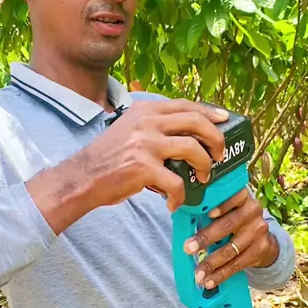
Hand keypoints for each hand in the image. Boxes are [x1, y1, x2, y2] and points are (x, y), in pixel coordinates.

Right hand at [78, 99, 227, 212]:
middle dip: (216, 139)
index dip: (209, 113)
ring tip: (203, 179)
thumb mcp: (129, 130)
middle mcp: (147, 122)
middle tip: (218, 155)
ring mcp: (146, 144)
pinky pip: (177, 183)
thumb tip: (186, 136)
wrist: (83, 177)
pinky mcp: (144, 168)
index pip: (185, 105)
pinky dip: (180, 196)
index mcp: (145, 110)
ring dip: (204, 167)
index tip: (224, 120)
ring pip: (193, 150)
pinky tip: (174, 203)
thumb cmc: (108, 159)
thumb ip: (153, 127)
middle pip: (196, 122)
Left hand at [184, 188, 278, 288]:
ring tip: (197, 273)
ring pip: (231, 249)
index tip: (207, 213)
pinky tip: (209, 281)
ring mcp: (258, 230)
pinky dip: (221, 274)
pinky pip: (237, 264)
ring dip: (211, 263)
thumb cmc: (235, 222)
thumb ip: (211, 211)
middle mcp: (253, 211)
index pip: (233, 196)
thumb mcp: (228, 211)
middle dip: (205, 238)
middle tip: (188, 248)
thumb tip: (183, 219)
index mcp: (242, 197)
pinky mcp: (260, 249)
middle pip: (227, 226)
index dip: (221, 205)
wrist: (263, 241)